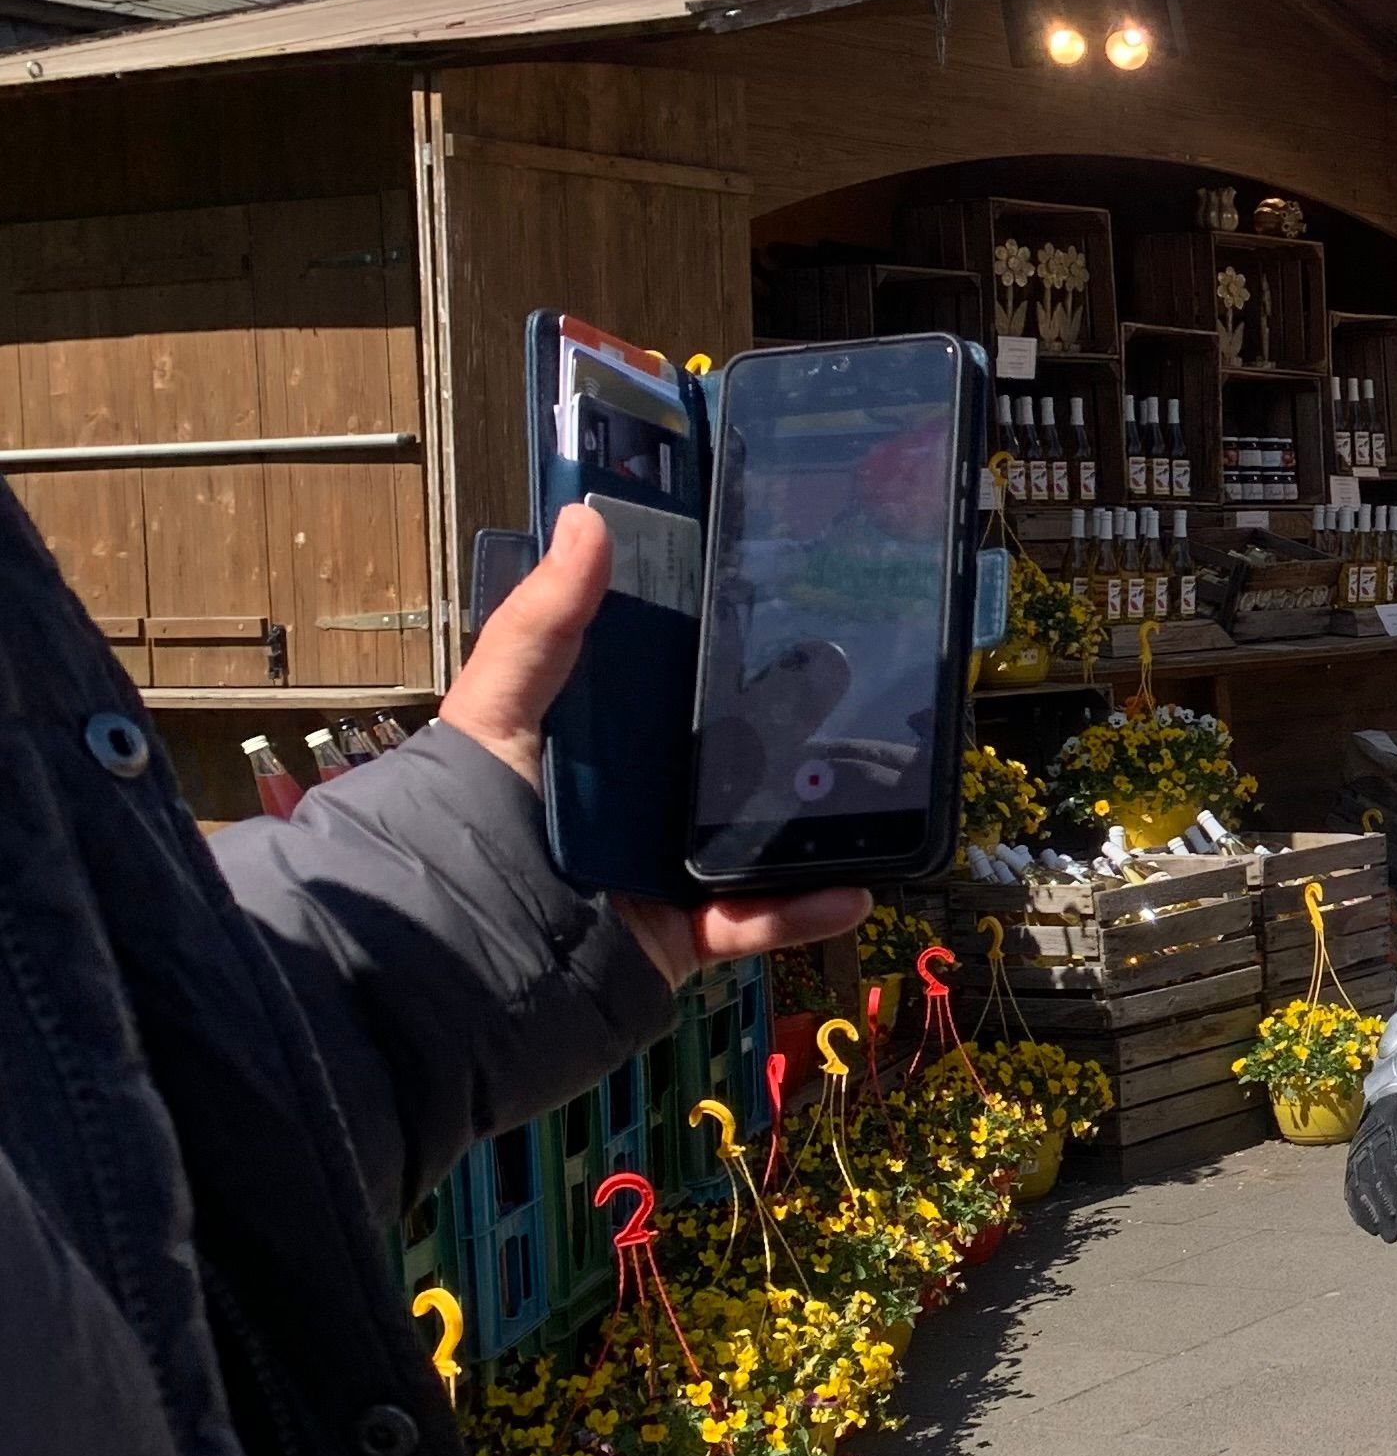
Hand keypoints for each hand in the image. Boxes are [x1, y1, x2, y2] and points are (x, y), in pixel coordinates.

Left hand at [437, 500, 868, 986]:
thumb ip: (544, 620)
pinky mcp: (683, 930)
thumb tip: (587, 520)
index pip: (673, 696)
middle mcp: (639, 806)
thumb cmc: (467, 812)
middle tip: (852, 700)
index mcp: (602, 749)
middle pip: (731, 767)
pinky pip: (755, 919)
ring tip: (874, 799)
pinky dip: (804, 910)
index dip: (724, 662)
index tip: (780, 623)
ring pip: (757, 844)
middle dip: (792, 743)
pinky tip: (853, 890)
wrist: (465, 935)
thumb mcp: (501, 704)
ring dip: (816, 829)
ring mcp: (665, 869)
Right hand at [1347, 1091, 1396, 1241]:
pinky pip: (1352, 1195)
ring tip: (1390, 1237)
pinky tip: (1371, 1231)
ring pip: (1365, 1194)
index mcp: (1386, 1140)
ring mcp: (1356, 1165)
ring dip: (1376, 1217)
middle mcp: (1368, 1154)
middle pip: (1380, 1186)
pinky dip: (1359, 1213)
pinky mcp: (1349, 1173)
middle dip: (1393, 1210)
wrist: (1377, 1112)